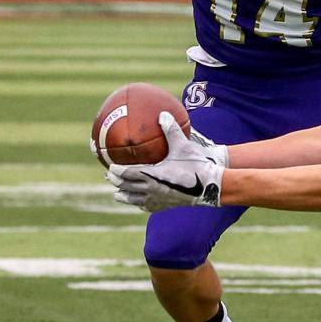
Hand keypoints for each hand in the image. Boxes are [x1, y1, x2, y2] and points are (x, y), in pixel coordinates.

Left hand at [106, 112, 223, 210]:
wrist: (211, 187)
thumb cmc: (196, 165)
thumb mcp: (183, 145)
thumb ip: (171, 130)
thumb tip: (162, 114)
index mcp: (152, 175)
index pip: (128, 174)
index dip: (117, 171)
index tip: (110, 166)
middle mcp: (152, 189)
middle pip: (127, 187)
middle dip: (116, 181)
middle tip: (109, 175)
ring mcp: (158, 200)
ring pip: (135, 200)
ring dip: (124, 195)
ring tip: (117, 193)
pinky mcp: (165, 206)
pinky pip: (147, 206)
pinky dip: (139, 203)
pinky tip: (139, 202)